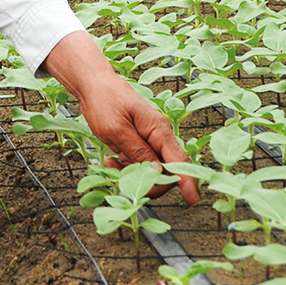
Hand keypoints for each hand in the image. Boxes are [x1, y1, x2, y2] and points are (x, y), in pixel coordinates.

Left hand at [42, 31, 199, 205]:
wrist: (93, 85)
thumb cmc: (104, 100)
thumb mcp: (116, 129)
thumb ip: (138, 152)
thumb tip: (157, 173)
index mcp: (158, 129)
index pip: (179, 160)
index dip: (187, 181)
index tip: (192, 199)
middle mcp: (158, 135)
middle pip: (166, 169)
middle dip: (148, 181)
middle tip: (124, 179)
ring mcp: (149, 139)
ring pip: (151, 169)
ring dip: (133, 174)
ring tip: (112, 164)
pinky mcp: (139, 142)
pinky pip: (139, 163)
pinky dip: (127, 167)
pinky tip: (112, 160)